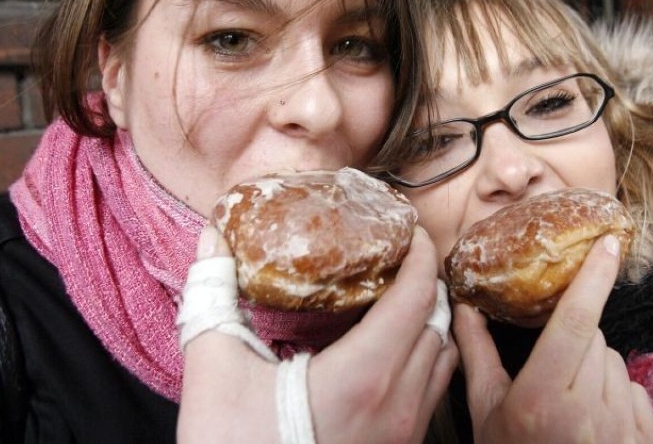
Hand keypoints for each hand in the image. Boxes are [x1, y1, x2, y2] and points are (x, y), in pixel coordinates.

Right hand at [177, 225, 457, 443]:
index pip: (418, 296)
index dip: (421, 253)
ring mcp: (404, 432)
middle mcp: (398, 402)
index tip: (410, 229)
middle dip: (427, 281)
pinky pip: (432, 391)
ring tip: (401, 296)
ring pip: (443, 358)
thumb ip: (213, 299)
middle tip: (401, 256)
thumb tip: (209, 241)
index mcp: (364, 375)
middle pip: (439, 322)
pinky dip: (426, 356)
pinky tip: (392, 350)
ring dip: (431, 320)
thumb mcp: (214, 376)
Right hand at [453, 235, 652, 443]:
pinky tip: (594, 421)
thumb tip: (464, 305)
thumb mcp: (485, 413)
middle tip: (550, 373)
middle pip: (593, 338)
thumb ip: (476, 354)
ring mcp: (622, 428)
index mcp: (543, 398)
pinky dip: (617, 394)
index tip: (610, 244)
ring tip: (570, 403)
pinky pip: (636, 391)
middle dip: (574, 340)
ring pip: (615, 363)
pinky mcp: (645, 440)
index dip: (594, 278)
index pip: (575, 322)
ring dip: (595, 369)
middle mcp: (588, 411)